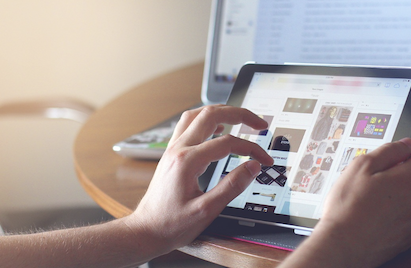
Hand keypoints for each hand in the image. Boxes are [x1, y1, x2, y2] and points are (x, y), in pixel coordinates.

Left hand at [128, 105, 273, 253]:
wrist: (146, 230)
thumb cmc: (171, 224)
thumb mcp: (206, 211)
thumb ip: (231, 187)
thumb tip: (252, 167)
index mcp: (187, 161)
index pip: (227, 143)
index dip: (251, 148)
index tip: (264, 159)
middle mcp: (178, 149)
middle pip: (210, 115)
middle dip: (239, 114)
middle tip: (259, 123)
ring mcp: (172, 149)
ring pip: (197, 114)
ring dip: (221, 112)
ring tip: (240, 118)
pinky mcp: (171, 154)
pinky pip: (188, 125)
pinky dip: (206, 120)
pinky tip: (217, 128)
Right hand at [280, 138, 410, 267]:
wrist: (344, 243)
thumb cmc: (348, 206)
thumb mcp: (359, 167)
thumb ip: (387, 152)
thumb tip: (406, 144)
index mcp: (407, 179)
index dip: (401, 160)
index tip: (386, 167)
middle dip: (395, 182)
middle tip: (369, 187)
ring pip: (408, 202)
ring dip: (394, 201)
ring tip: (368, 205)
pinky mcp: (408, 237)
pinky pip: (404, 221)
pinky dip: (392, 219)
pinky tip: (372, 219)